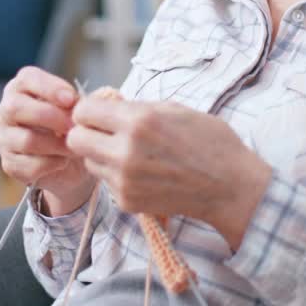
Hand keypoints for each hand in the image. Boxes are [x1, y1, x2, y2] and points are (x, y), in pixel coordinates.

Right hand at [0, 67, 95, 214]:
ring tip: (74, 147)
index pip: (27, 79)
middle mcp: (6, 111)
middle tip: (74, 126)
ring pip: (26, 139)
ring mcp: (4, 138)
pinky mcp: (9, 163)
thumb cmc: (72, 128)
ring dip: (56, 144)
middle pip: (16, 108)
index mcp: (21, 88)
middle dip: (51, 116)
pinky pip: (27, 165)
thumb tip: (95, 100)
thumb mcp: (80, 110)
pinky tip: (63, 161)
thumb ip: (85, 102)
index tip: (72, 99)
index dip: (49, 88)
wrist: (72, 164)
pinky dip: (50, 164)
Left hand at [67, 96, 271, 249]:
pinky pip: (106, 182)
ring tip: (128, 153)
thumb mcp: (174, 109)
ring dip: (100, 155)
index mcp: (138, 120)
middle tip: (104, 133)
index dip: (89, 110)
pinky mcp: (127, 201)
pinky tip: (142, 172)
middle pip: (76, 139)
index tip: (99, 113)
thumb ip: (135, 107)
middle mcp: (126, 150)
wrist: (230, 187)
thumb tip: (107, 105)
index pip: (84, 111)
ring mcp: (124, 179)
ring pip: (89, 162)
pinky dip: (117, 176)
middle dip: (86, 132)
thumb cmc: (209, 142)